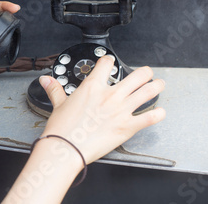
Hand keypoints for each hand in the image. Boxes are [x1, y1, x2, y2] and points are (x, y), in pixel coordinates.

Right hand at [39, 56, 165, 164]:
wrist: (66, 148)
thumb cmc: (63, 129)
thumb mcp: (59, 105)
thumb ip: (55, 90)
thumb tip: (46, 80)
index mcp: (93, 87)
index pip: (106, 63)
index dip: (109, 60)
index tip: (111, 62)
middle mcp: (110, 95)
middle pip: (136, 75)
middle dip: (145, 72)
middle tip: (146, 73)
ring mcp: (121, 110)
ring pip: (147, 92)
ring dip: (156, 86)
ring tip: (159, 84)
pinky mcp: (127, 127)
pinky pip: (149, 118)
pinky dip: (157, 115)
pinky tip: (160, 112)